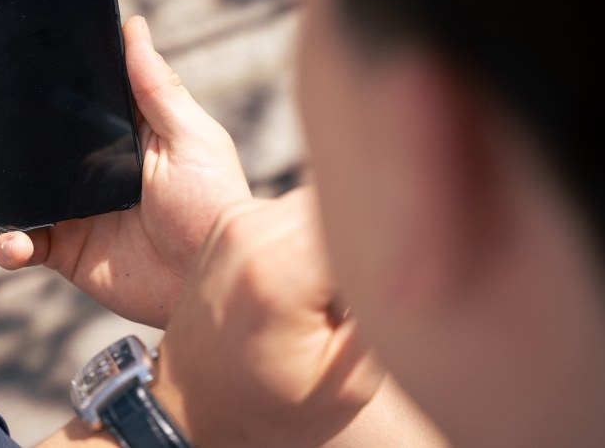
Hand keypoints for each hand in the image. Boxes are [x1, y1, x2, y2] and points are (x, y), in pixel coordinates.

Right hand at [0, 16, 251, 327]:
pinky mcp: (63, 251)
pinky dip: (6, 243)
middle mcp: (81, 165)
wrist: (214, 276)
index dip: (12, 77)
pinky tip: (14, 242)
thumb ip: (156, 86)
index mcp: (109, 130)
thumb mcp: (189, 135)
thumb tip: (133, 24)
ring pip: (3, 186)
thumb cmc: (213, 201)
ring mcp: (68, 208)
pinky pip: (19, 243)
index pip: (51, 96)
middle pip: (14, 135)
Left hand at [152, 187, 384, 446]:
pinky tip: (311, 278)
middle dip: (371, 235)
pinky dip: (315, 234)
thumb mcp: (346, 383)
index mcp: (278, 274)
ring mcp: (237, 218)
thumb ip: (383, 313)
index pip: (362, 218)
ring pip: (323, 199)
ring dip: (342, 234)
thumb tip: (411, 256)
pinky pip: (297, 207)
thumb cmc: (271, 406)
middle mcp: (251, 233)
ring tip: (337, 290)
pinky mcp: (233, 215)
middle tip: (367, 291)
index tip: (402, 280)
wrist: (193, 399)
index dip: (396, 240)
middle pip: (344, 200)